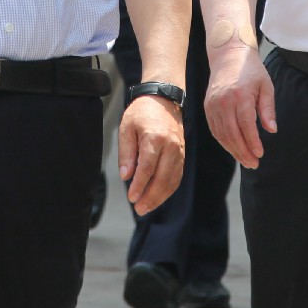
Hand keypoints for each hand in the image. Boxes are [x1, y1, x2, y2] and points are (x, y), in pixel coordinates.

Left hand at [117, 93, 185, 212]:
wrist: (163, 99)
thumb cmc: (142, 113)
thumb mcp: (126, 128)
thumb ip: (126, 153)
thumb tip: (126, 176)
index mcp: (155, 138)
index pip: (148, 168)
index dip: (140, 185)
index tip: (132, 197)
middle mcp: (170, 146)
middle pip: (162, 178)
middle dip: (151, 196)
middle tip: (139, 208)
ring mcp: (179, 151)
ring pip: (172, 180)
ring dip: (160, 197)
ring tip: (146, 207)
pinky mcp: (182, 154)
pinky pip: (177, 176)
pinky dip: (168, 189)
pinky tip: (158, 197)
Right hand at [204, 43, 276, 168]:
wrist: (228, 56)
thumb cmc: (251, 71)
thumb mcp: (266, 86)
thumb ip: (268, 109)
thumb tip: (271, 130)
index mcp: (240, 96)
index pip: (246, 125)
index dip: (252, 142)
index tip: (260, 154)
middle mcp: (223, 102)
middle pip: (232, 134)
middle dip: (243, 152)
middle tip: (253, 163)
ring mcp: (213, 105)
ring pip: (222, 134)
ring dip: (233, 150)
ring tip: (245, 160)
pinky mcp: (207, 107)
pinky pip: (215, 129)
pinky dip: (224, 142)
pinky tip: (233, 149)